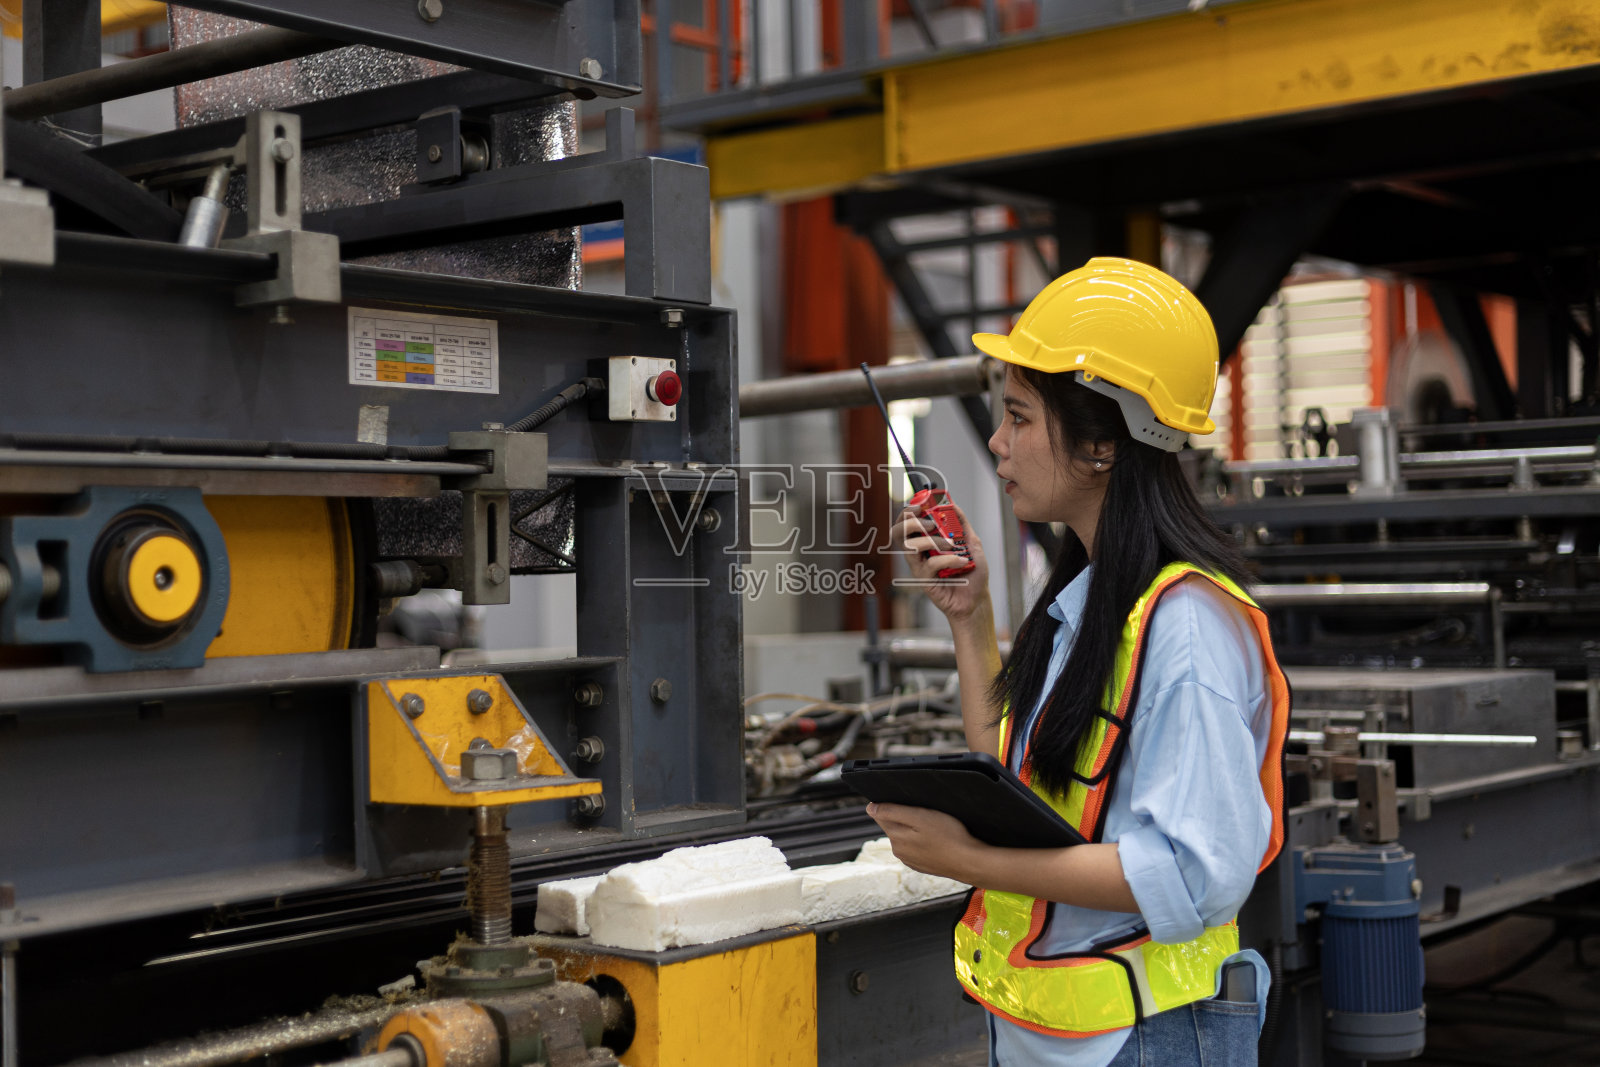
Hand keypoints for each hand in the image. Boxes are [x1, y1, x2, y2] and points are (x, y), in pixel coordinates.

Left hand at [866, 802, 984, 882]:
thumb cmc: (949, 837)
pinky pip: (918, 847)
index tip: (909, 804)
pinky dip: (924, 842)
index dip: (893, 804)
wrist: (970, 862)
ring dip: (916, 829)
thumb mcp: (920, 816)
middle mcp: (900, 851)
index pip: (883, 814)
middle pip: (895, 825)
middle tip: (927, 815)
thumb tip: (870, 808)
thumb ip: (893, 812)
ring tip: (935, 828)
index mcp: (896, 837)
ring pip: (907, 836)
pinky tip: (937, 840)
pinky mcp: (923, 865)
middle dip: (906, 817)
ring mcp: (911, 860)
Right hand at [892, 502, 989, 620]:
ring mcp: (920, 567)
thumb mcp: (972, 543)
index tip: (920, 504)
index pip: (907, 522)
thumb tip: (953, 505)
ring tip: (952, 544)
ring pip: (911, 546)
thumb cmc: (972, 573)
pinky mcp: (924, 580)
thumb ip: (962, 524)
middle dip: (911, 522)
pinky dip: (948, 559)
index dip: (908, 511)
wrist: (977, 599)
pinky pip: (931, 564)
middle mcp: (919, 553)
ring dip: (931, 540)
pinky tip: (962, 561)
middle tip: (929, 522)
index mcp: (926, 541)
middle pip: (899, 533)